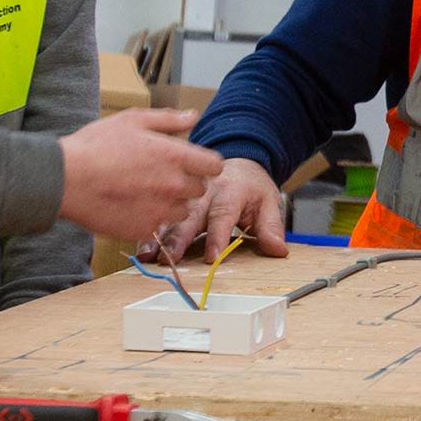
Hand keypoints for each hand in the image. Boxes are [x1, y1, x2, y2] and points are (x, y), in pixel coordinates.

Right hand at [59, 111, 223, 245]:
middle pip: (200, 190)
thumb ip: (168, 120)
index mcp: (175, 157)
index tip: (192, 163)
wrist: (65, 179)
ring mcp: (160, 211)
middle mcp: (174, 186)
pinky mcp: (143, 229)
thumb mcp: (133, 121)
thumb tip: (194, 116)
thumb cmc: (96, 145)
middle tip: (161, 176)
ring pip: (182, 211)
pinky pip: (158, 225)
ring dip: (171, 203)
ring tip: (145, 192)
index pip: (214, 166)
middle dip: (187, 183)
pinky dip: (149, 217)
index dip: (204, 163)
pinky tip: (130, 205)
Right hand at [143, 155, 284, 265]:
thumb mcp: (268, 201)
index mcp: (230, 191)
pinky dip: (150, 234)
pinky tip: (141, 250)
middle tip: (170, 258)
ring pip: (171, 217)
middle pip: (190, 217)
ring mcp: (187, 198)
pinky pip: (161, 218)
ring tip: (148, 256)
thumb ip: (271, 227)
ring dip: (159, 238)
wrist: (237, 161)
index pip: (223, 215)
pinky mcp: (175, 203)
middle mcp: (205, 194)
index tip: (212, 257)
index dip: (218, 236)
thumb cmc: (250, 187)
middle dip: (179, 238)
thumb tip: (278, 250)